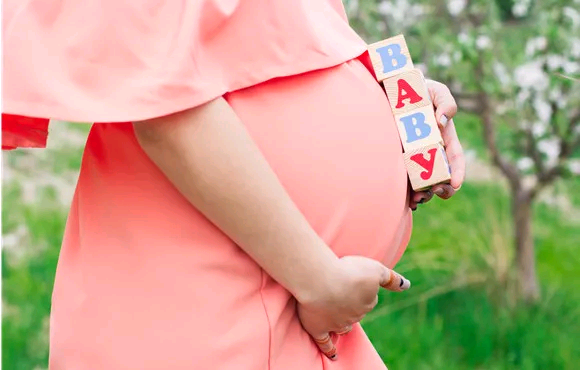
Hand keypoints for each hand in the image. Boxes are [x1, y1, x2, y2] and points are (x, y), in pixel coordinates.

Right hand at [296, 256, 409, 360]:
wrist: (322, 281)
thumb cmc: (347, 271)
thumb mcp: (374, 268)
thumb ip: (390, 278)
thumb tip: (406, 286)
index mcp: (367, 302)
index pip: (370, 299)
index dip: (363, 291)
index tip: (355, 284)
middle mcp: (354, 315)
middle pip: (356, 313)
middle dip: (352, 306)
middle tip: (343, 295)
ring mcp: (336, 323)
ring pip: (343, 327)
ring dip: (343, 325)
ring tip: (340, 321)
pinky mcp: (318, 328)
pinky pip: (325, 343)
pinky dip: (329, 349)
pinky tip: (333, 355)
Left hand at [409, 79, 465, 209]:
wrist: (391, 90)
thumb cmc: (418, 89)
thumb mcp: (436, 90)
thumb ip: (446, 102)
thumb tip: (442, 123)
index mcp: (445, 139)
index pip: (455, 159)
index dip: (458, 172)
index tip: (455, 183)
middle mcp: (431, 152)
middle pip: (441, 176)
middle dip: (442, 189)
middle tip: (436, 191)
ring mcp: (414, 158)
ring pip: (424, 182)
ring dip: (424, 195)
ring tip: (418, 199)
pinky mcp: (398, 160)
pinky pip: (404, 180)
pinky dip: (407, 193)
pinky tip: (406, 200)